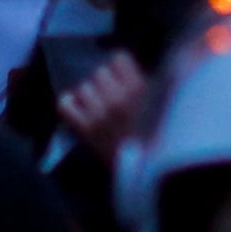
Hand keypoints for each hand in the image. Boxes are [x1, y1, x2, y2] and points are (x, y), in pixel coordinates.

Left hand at [57, 49, 149, 166]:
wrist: (146, 172)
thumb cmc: (159, 138)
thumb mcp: (165, 106)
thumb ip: (155, 84)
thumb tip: (141, 69)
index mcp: (140, 90)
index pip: (118, 58)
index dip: (120, 68)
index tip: (123, 77)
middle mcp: (118, 99)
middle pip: (100, 73)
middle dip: (105, 83)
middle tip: (112, 95)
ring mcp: (99, 114)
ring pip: (84, 88)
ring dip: (91, 96)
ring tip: (98, 106)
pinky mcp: (85, 130)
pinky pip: (65, 106)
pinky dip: (69, 104)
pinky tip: (76, 107)